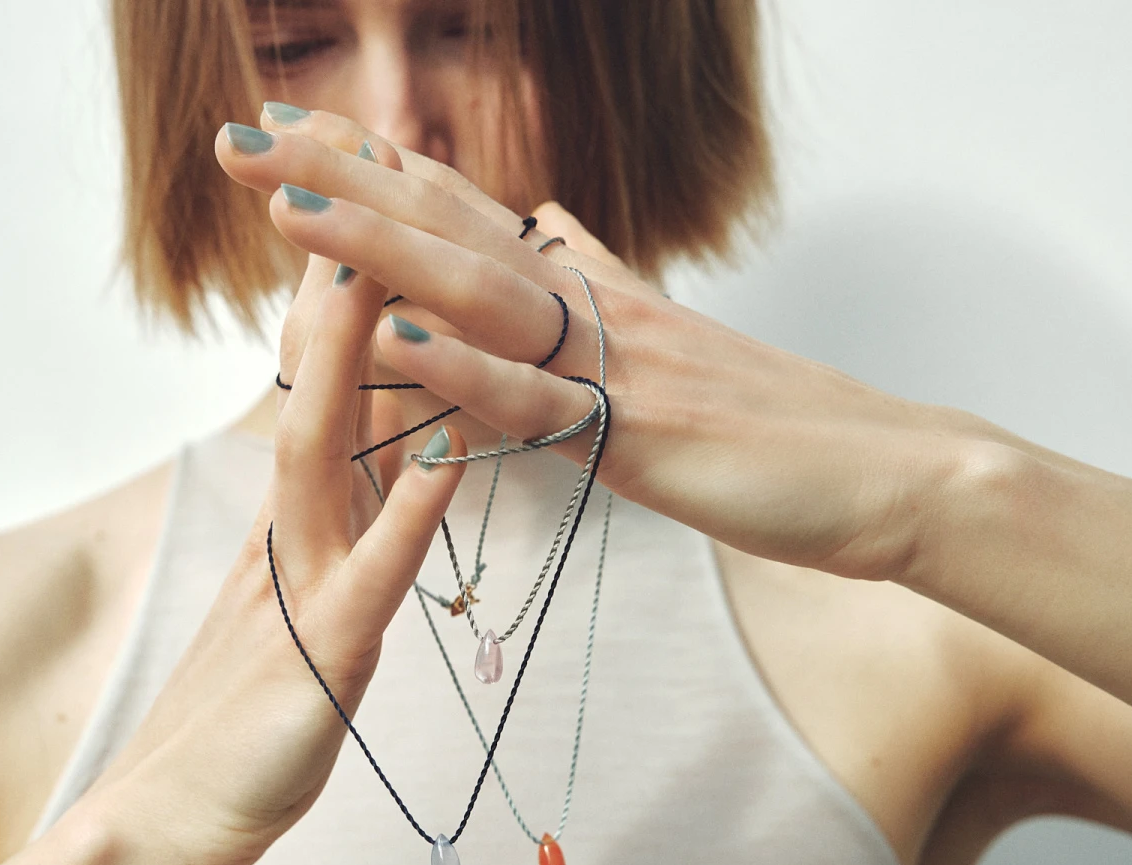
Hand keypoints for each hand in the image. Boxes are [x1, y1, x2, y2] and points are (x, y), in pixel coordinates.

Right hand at [86, 231, 465, 864]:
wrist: (178, 813)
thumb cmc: (244, 709)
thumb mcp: (289, 602)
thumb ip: (322, 531)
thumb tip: (375, 466)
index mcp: (291, 526)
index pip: (318, 401)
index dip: (338, 315)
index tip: (359, 227)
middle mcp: (288, 539)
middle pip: (315, 401)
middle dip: (335, 304)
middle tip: (355, 204)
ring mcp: (298, 590)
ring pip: (328, 464)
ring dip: (354, 373)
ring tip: (379, 287)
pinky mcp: (321, 657)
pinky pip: (371, 578)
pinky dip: (408, 519)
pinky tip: (446, 466)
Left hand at [215, 108, 980, 582]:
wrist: (890, 469)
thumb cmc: (779, 421)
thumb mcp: (672, 340)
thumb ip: (601, 283)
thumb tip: (548, 230)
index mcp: (593, 293)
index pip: (468, 212)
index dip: (377, 168)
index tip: (297, 127)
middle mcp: (594, 309)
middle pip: (449, 226)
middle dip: (339, 179)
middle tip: (241, 133)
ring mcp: (617, 364)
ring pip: (480, 293)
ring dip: (378, 245)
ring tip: (287, 202)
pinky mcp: (643, 433)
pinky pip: (542, 399)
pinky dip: (468, 368)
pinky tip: (399, 335)